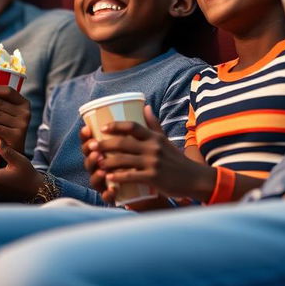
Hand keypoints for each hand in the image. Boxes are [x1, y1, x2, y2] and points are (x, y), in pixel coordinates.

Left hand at [88, 106, 216, 200]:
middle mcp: (153, 148)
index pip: (133, 126)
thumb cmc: (177, 160)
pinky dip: (117, 177)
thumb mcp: (165, 139)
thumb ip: (154, 124)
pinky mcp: (153, 177)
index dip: (116, 125)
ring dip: (107, 161)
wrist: (194, 179)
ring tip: (96, 163)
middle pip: (123, 143)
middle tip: (90, 146)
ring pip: (123, 160)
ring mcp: (152, 163)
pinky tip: (108, 178)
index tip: (102, 128)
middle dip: (104, 144)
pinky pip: (130, 176)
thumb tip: (145, 106)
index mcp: (154, 137)